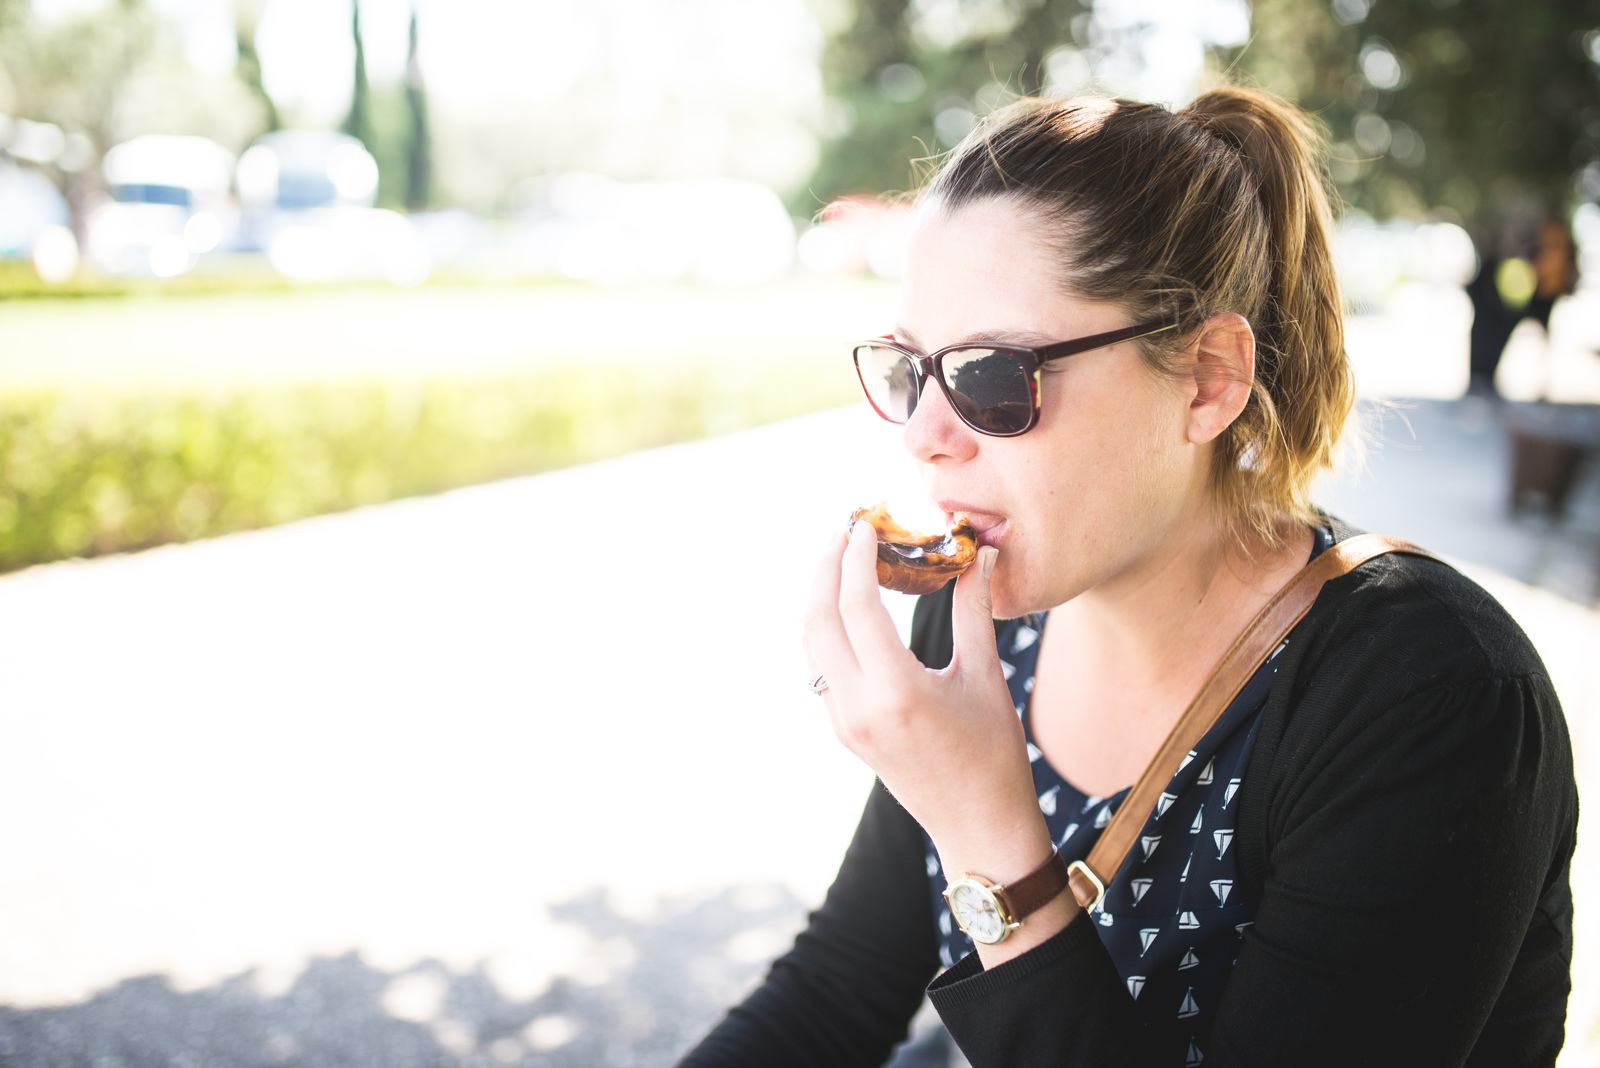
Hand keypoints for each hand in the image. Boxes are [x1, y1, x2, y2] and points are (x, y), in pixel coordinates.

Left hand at [803, 520, 1050, 876]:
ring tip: (843, 560)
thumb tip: (978, 553)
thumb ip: (973, 610)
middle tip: (845, 532)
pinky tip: (849, 607)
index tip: (865, 523)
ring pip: (811, 644)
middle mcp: (859, 707)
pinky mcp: (843, 731)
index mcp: (896, 691)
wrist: (977, 827)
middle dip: (824, 568)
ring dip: (820, 597)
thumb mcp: (985, 675)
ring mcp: (844, 722)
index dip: (857, 558)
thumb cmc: (994, 752)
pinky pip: (820, 668)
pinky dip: (826, 629)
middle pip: (817, 619)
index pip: (857, 605)